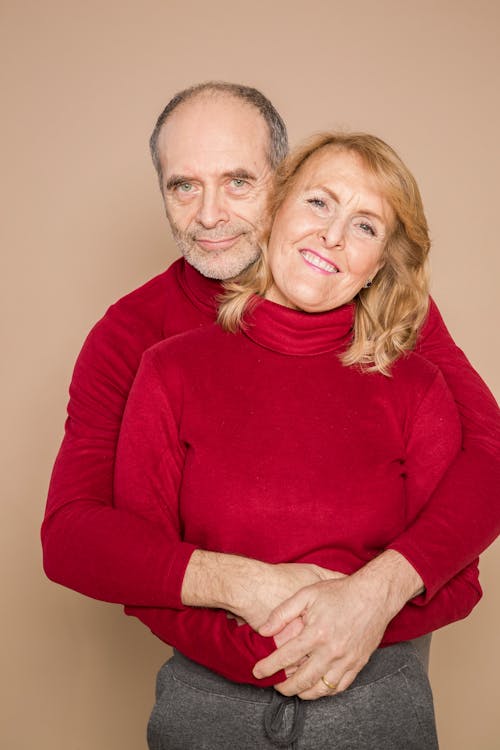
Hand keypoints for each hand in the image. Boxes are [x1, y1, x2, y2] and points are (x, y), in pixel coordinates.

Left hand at [253, 552, 422, 699]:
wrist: (374, 595)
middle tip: (274, 686)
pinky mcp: (358, 664)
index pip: (286, 657)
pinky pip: (339, 687)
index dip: (268, 667)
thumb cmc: (339, 592)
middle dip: (284, 687)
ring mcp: (346, 660)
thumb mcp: (307, 594)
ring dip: (303, 693)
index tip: (257, 672)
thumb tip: (264, 630)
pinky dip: (324, 691)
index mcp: (316, 633)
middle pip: (302, 680)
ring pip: (320, 689)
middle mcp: (331, 651)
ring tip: (293, 689)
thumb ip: (283, 613)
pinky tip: (316, 686)